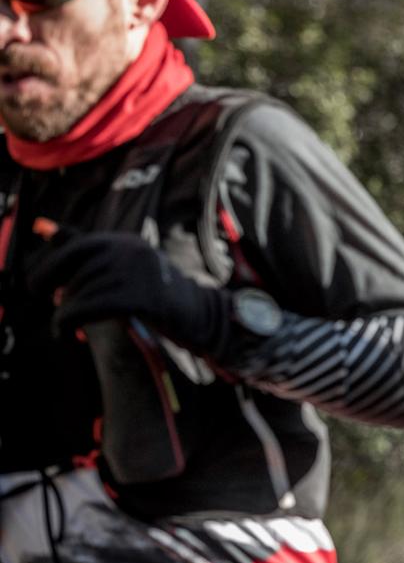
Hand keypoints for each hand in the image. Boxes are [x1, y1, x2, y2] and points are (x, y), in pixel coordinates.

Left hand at [27, 226, 229, 358]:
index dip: (53, 267)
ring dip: (65, 313)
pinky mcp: (140, 297)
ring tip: (65, 327)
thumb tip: (45, 229)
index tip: (40, 286)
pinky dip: (69, 322)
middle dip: (60, 294)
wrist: (203, 317)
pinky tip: (67, 333)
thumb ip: (88, 251)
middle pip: (76, 271)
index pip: (77, 247)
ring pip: (79, 291)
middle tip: (59, 312)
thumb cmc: (161, 297)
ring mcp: (137, 272)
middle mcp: (131, 251)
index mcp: (127, 242)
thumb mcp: (125, 269)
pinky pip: (88, 308)